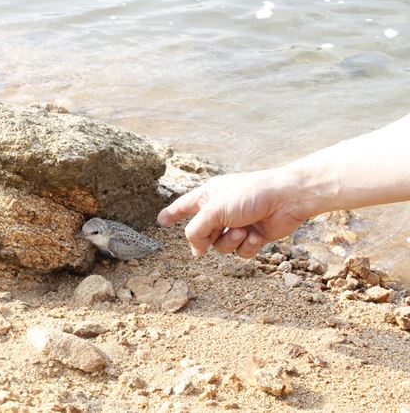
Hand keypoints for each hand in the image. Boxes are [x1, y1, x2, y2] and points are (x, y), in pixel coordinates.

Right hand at [157, 169, 308, 257]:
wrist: (287, 199)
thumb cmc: (250, 195)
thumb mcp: (214, 210)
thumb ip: (196, 230)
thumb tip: (194, 250)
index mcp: (209, 196)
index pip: (184, 206)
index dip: (171, 214)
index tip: (161, 220)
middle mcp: (221, 210)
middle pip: (201, 233)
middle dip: (209, 237)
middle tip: (219, 232)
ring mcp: (237, 224)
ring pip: (220, 246)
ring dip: (231, 242)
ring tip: (243, 231)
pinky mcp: (253, 236)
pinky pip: (240, 251)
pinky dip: (247, 246)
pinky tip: (256, 236)